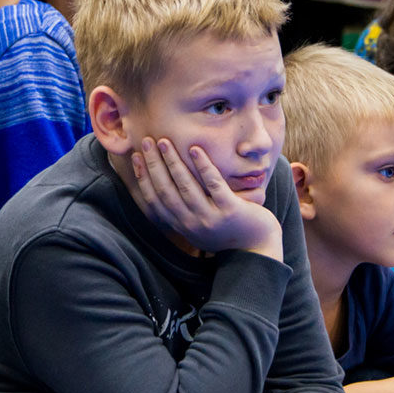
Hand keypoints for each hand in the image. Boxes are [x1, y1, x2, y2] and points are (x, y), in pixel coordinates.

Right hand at [130, 138, 283, 259]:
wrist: (257, 251)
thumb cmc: (227, 232)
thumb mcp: (198, 226)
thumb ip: (183, 211)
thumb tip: (165, 186)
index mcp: (181, 225)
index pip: (154, 200)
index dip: (143, 178)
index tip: (136, 157)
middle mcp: (191, 223)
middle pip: (165, 190)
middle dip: (154, 164)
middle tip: (146, 141)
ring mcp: (210, 218)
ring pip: (186, 186)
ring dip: (173, 162)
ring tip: (165, 142)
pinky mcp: (230, 211)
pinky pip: (213, 184)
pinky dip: (203, 166)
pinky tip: (196, 149)